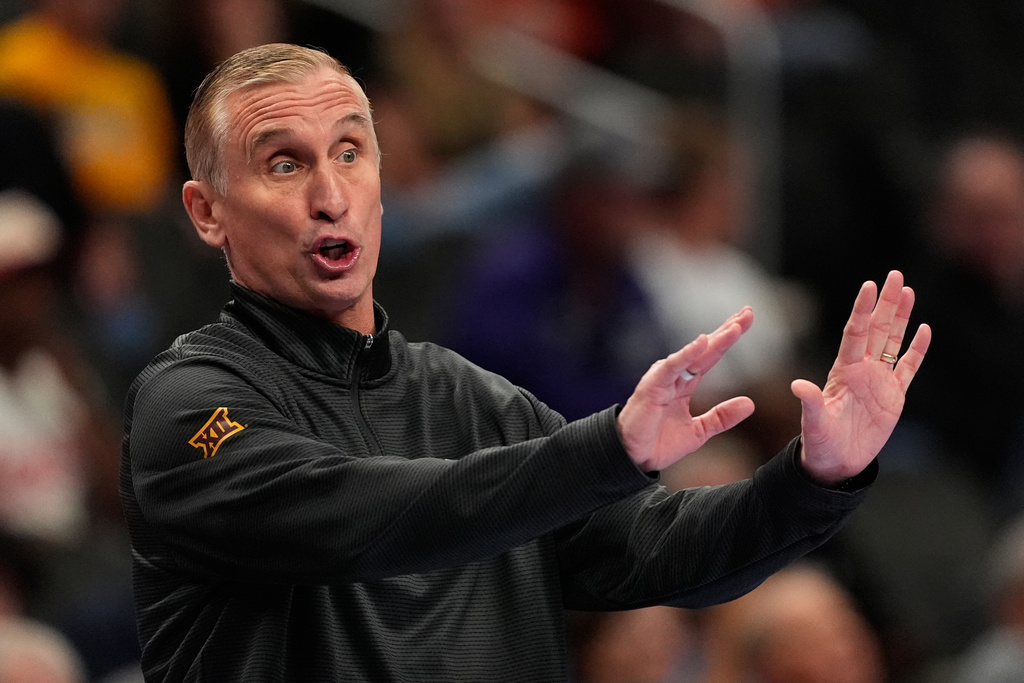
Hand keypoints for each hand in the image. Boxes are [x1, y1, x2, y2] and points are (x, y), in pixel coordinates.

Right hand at [618, 307, 756, 471]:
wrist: (634, 458)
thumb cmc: (659, 443)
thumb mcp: (700, 431)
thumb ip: (722, 416)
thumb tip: (750, 403)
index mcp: (685, 384)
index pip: (710, 356)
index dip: (727, 339)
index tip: (745, 322)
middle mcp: (675, 376)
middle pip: (705, 348)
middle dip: (726, 330)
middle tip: (748, 312)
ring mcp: (663, 378)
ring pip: (693, 354)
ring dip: (714, 340)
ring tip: (735, 327)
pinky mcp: (653, 385)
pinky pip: (672, 366)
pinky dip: (687, 353)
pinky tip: (703, 341)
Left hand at [793, 270, 930, 484]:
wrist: (836, 463)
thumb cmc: (820, 443)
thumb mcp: (814, 423)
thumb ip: (811, 403)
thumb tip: (798, 386)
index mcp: (844, 371)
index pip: (856, 333)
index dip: (863, 310)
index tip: (869, 286)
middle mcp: (862, 370)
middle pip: (877, 329)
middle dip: (886, 302)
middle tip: (895, 274)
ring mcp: (879, 381)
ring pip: (893, 341)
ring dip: (901, 317)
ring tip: (908, 291)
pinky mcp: (894, 395)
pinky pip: (908, 367)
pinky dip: (917, 350)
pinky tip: (925, 330)